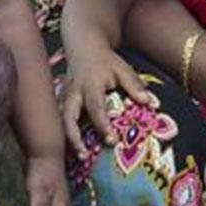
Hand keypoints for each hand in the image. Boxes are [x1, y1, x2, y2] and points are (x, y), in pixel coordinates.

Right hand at [58, 42, 156, 158]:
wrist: (84, 47)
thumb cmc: (105, 61)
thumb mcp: (122, 69)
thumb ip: (134, 85)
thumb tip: (149, 102)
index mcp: (90, 84)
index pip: (95, 107)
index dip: (102, 125)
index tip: (111, 141)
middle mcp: (74, 92)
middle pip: (68, 117)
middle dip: (73, 138)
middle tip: (84, 156)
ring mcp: (64, 97)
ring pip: (59, 120)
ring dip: (66, 140)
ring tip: (78, 157)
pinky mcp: (60, 100)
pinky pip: (57, 119)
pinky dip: (62, 134)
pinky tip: (70, 149)